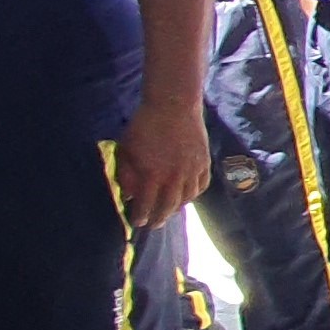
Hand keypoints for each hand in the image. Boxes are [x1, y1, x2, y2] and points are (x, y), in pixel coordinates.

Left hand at [115, 97, 211, 224]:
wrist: (173, 105)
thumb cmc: (145, 125)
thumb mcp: (127, 149)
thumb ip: (126, 173)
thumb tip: (128, 193)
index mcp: (153, 175)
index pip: (146, 205)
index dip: (141, 216)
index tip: (137, 222)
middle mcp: (175, 178)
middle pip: (168, 207)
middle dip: (159, 219)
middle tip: (153, 224)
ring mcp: (192, 171)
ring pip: (186, 199)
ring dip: (176, 208)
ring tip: (169, 210)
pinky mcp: (204, 162)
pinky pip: (201, 186)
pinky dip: (193, 194)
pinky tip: (186, 195)